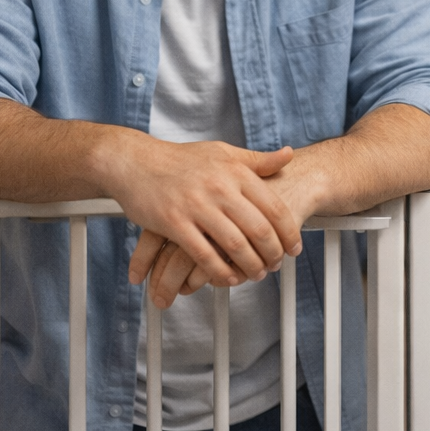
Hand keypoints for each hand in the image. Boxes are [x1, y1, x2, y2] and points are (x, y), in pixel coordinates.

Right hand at [109, 138, 301, 307]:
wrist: (135, 161)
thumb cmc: (181, 159)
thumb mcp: (223, 152)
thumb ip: (257, 160)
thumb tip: (288, 155)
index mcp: (236, 171)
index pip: (274, 207)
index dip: (289, 232)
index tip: (294, 248)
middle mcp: (220, 188)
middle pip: (259, 229)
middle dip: (273, 254)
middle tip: (277, 265)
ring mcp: (197, 206)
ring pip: (235, 245)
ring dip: (250, 266)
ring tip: (257, 275)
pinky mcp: (174, 223)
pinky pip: (204, 255)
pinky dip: (220, 271)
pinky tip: (228, 278)